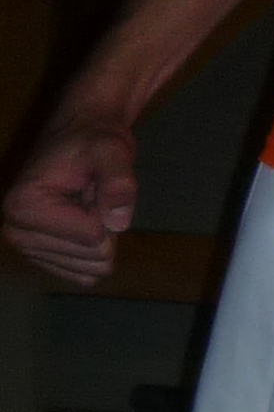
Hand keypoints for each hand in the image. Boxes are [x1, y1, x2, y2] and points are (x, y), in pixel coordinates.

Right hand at [4, 106, 140, 288]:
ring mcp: (28, 249)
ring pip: (92, 269)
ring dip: (99, 236)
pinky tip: (81, 221)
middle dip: (102, 224)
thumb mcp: (112, 151)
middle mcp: (16, 233)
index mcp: (23, 207)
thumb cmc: (94, 141)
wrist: (82, 136)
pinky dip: (93, 250)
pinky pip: (86, 275)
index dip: (105, 210)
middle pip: (92, 257)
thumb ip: (118, 181)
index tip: (91, 184)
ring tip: (84, 205)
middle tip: (89, 195)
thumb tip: (119, 222)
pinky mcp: (43, 258)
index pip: (92, 236)